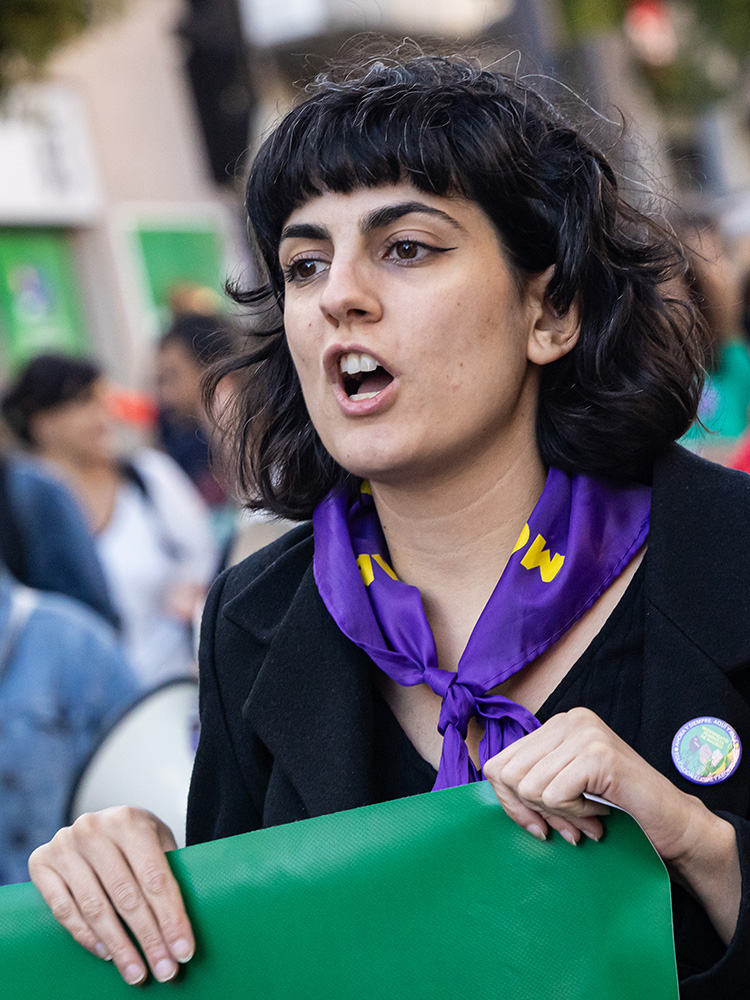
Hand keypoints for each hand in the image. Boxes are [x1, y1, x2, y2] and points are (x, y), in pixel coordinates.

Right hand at [28, 807, 194, 985]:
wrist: (97, 822)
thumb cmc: (135, 838)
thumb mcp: (158, 841)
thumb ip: (169, 872)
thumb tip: (181, 926)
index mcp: (129, 821)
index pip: (155, 878)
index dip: (171, 918)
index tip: (183, 951)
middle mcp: (94, 829)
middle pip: (127, 897)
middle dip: (149, 939)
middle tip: (164, 970)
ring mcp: (64, 845)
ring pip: (95, 908)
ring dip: (119, 947)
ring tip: (136, 972)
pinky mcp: (41, 863)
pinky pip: (64, 910)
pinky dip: (86, 936)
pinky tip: (106, 954)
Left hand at [483, 707, 741, 944]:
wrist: (673, 824)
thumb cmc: (618, 810)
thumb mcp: (563, 788)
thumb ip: (530, 782)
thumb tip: (494, 786)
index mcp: (556, 726)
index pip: (498, 764)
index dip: (510, 803)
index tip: (537, 824)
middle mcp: (568, 720)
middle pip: (509, 776)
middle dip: (532, 811)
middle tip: (566, 826)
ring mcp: (584, 734)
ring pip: (530, 788)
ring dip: (559, 815)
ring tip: (587, 818)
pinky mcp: (597, 755)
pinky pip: (554, 796)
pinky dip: (574, 815)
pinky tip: (598, 813)